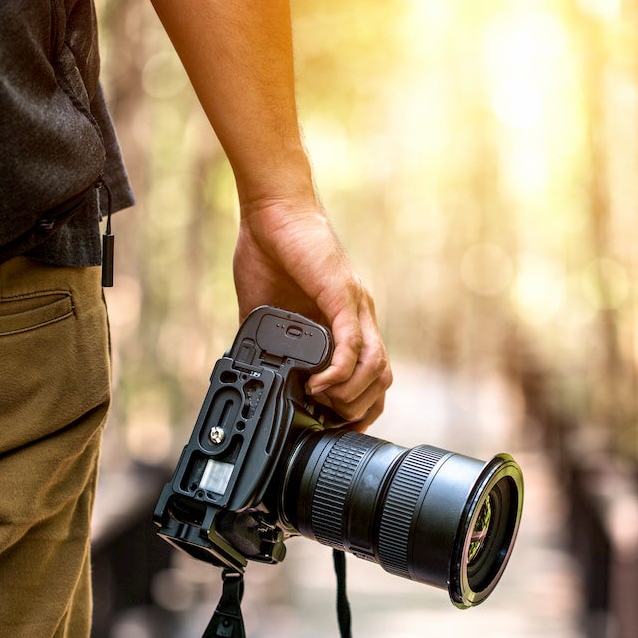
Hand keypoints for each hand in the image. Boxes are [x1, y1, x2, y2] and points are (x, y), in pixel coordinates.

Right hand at [233, 197, 390, 429]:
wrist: (272, 211)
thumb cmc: (271, 251)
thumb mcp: (267, 312)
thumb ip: (269, 343)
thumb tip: (255, 374)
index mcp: (345, 323)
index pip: (370, 376)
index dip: (358, 407)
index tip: (333, 426)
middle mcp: (359, 317)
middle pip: (382, 379)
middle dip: (359, 410)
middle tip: (330, 423)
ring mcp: (355, 308)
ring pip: (376, 367)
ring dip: (351, 395)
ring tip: (322, 403)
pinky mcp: (343, 297)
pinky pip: (352, 344)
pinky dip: (339, 372)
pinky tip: (319, 384)